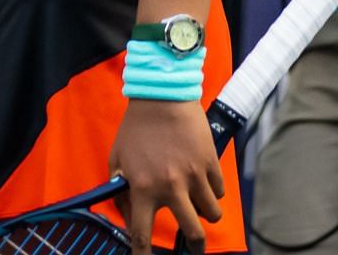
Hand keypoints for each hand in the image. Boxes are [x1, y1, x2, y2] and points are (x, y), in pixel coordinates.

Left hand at [110, 98, 223, 253]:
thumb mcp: (117, 159)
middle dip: (195, 246)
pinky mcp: (211, 164)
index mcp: (143, 188)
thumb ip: (121, 189)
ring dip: (206, 213)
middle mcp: (171, 187)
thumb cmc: (137, 128)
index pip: (142, 233)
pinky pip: (220, 192)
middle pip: (193, 233)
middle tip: (194, 247)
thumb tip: (128, 214)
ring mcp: (194, 176)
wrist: (162, 97)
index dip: (142, 254)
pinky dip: (214, 192)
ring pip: (212, 214)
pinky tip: (204, 181)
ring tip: (199, 204)